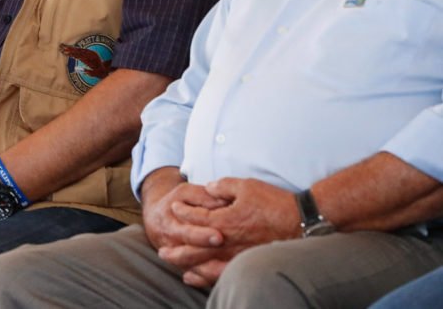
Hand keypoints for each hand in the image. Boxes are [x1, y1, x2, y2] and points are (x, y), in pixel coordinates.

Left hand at [155, 178, 297, 287]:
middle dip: (176, 248)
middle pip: (194, 246)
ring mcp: (236, 254)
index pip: (196, 217)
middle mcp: (227, 240)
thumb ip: (222, 186)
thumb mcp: (246, 186)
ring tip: (172, 262)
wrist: (301, 222)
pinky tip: (194, 277)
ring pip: (204, 262)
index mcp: (225, 220)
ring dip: (186, 262)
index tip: (174, 208)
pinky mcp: (246, 262)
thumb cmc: (274, 203)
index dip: (183, 211)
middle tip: (161, 250)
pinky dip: (204, 276)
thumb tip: (207, 188)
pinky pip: (220, 273)